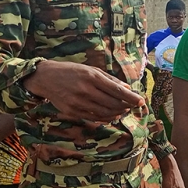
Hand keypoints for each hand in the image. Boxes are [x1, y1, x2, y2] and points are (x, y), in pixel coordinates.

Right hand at [24, 60, 143, 122]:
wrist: (46, 78)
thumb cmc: (71, 71)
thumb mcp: (91, 69)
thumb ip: (109, 79)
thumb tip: (126, 88)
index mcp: (92, 77)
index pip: (117, 90)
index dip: (131, 97)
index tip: (141, 101)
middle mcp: (86, 90)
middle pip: (112, 103)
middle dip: (126, 106)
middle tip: (132, 106)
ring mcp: (78, 102)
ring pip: (104, 112)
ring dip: (117, 113)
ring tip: (123, 110)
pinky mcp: (72, 111)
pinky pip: (93, 118)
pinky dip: (106, 118)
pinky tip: (112, 115)